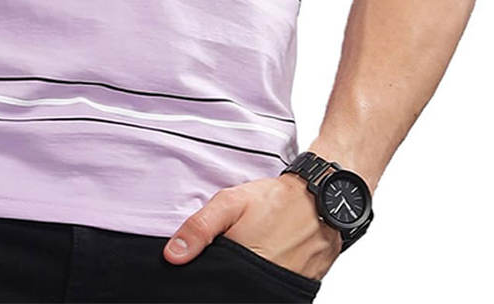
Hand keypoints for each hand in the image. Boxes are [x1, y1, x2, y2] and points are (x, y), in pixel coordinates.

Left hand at [162, 172, 341, 281]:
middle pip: (233, 292)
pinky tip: (262, 266)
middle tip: (225, 263)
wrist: (321, 199)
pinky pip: (275, 294)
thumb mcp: (230, 203)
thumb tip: (172, 256)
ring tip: (244, 261)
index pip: (214, 287)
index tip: (197, 276)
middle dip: (224, 282)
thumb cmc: (274, 199)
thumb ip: (200, 228)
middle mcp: (264, 284)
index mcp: (243, 264)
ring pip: (253, 293)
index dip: (204, 282)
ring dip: (244, 283)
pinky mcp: (300, 290)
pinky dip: (265, 284)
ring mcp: (284, 289)